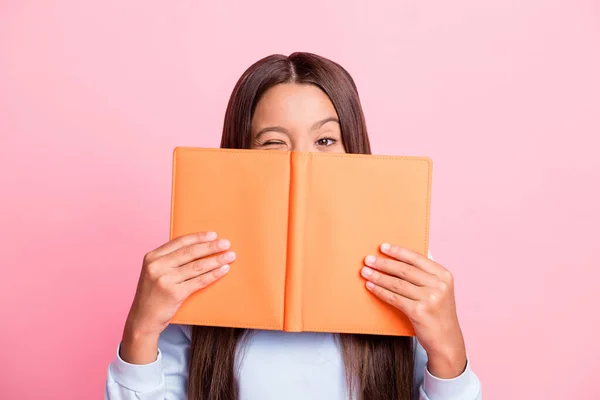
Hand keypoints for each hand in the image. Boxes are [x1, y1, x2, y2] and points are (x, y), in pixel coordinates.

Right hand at [120, 231, 234, 363]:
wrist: (143, 319)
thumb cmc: (153, 294)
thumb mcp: (154, 272)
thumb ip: (169, 259)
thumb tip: (198, 247)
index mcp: (152, 257)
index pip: (179, 242)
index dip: (198, 237)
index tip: (213, 235)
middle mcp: (157, 266)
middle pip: (190, 252)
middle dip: (211, 247)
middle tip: (226, 243)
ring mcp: (165, 280)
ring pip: (197, 266)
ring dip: (216, 260)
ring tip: (230, 256)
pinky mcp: (174, 294)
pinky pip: (199, 281)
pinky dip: (213, 274)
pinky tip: (223, 270)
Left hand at [361, 243, 466, 377]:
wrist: (446, 341)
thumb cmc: (439, 313)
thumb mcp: (440, 290)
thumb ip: (427, 274)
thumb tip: (404, 256)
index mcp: (444, 275)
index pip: (417, 258)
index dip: (398, 252)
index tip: (383, 247)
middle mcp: (439, 285)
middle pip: (405, 270)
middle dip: (384, 263)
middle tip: (368, 259)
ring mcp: (430, 299)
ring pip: (397, 283)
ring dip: (378, 276)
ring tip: (365, 271)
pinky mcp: (419, 312)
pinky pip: (394, 298)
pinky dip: (380, 291)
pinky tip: (370, 286)